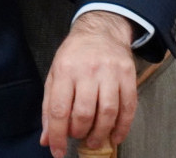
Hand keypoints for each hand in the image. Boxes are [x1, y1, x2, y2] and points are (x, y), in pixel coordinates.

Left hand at [40, 11, 136, 157]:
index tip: (57, 152)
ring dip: (100, 133)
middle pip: (84, 113)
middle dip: (80, 133)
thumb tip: (46, 139)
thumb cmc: (74, 56)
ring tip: (94, 140)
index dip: (57, 135)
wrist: (101, 30)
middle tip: (78, 138)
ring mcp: (111, 72)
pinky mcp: (128, 75)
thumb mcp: (55, 75)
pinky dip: (122, 127)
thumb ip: (49, 107)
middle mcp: (88, 70)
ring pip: (108, 112)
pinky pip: (128, 107)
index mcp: (65, 70)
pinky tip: (115, 136)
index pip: (59, 110)